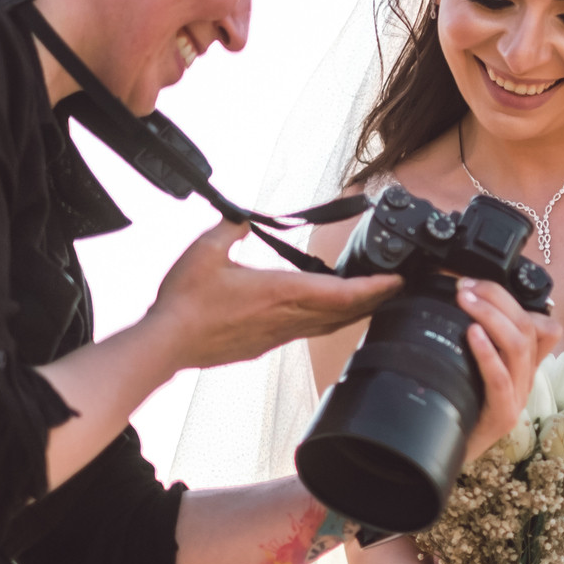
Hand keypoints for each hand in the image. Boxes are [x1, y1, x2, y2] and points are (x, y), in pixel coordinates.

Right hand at [147, 218, 400, 369]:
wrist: (166, 344)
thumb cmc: (185, 301)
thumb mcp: (206, 250)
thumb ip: (229, 229)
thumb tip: (242, 219)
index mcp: (280, 292)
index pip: (341, 292)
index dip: (374, 288)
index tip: (397, 280)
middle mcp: (286, 317)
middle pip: (344, 312)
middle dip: (374, 300)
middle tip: (396, 288)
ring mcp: (277, 335)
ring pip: (328, 325)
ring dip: (353, 313)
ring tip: (371, 299)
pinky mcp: (265, 345)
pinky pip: (307, 332)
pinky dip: (327, 321)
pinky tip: (323, 313)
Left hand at [457, 277, 562, 457]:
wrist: (446, 457)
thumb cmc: (457, 409)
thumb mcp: (469, 369)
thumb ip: (472, 342)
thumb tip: (455, 303)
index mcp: (523, 367)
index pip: (543, 326)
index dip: (514, 300)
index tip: (477, 283)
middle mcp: (526, 380)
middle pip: (529, 327)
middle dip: (498, 299)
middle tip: (465, 286)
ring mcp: (517, 398)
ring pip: (519, 346)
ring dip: (492, 317)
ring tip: (466, 301)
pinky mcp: (502, 416)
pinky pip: (500, 378)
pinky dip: (487, 352)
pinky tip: (472, 334)